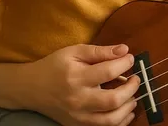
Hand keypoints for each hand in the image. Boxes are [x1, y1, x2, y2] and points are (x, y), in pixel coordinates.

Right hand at [0, 43, 140, 125]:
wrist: (31, 88)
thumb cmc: (54, 66)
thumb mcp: (74, 52)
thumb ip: (100, 51)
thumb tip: (124, 50)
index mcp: (76, 77)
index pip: (108, 71)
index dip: (124, 64)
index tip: (130, 59)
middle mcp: (78, 99)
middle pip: (112, 100)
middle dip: (131, 89)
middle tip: (135, 79)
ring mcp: (78, 116)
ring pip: (110, 120)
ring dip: (128, 108)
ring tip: (133, 96)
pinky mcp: (77, 125)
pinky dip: (120, 122)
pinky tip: (125, 111)